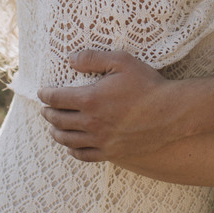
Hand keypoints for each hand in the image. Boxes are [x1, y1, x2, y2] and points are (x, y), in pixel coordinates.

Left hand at [38, 50, 180, 162]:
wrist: (171, 113)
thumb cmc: (147, 84)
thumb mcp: (122, 61)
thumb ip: (93, 58)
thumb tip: (70, 59)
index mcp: (90, 99)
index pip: (57, 98)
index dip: (46, 95)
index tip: (42, 93)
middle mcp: (91, 122)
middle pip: (59, 120)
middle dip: (48, 113)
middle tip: (45, 109)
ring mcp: (100, 140)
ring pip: (67, 140)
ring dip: (56, 133)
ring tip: (53, 128)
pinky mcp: (111, 152)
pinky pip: (84, 155)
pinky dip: (72, 150)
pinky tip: (71, 146)